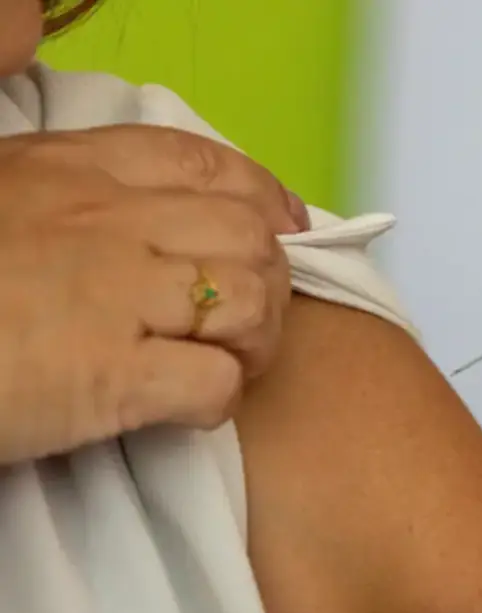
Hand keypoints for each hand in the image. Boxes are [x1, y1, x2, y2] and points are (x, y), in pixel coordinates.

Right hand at [0, 124, 306, 460]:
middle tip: (249, 320)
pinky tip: (191, 408)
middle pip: (250, 236)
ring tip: (228, 364)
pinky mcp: (114, 377)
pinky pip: (214, 383)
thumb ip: (77, 195)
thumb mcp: (5, 199)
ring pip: (251, 302)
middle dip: (271, 281)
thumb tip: (149, 213)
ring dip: (257, 342)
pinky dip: (220, 400)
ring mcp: (118, 297)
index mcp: (77, 172)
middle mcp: (112, 223)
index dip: (265, 197)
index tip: (285, 227)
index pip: (209, 166)